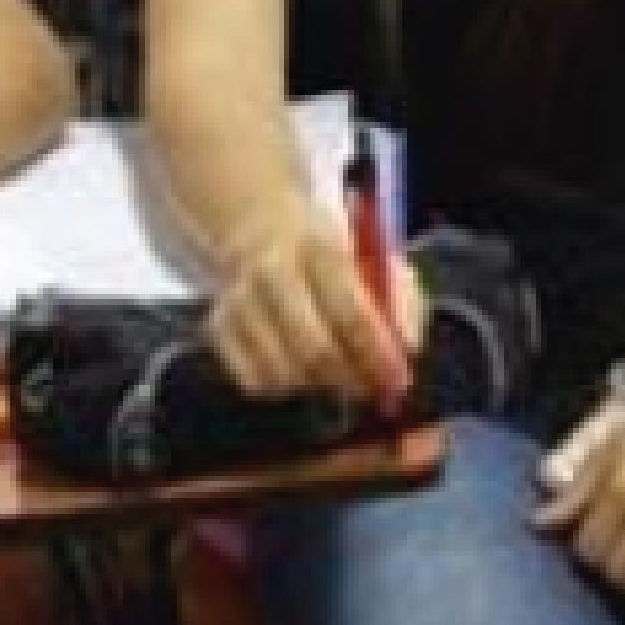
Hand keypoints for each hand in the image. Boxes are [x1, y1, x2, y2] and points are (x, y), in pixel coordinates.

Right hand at [198, 206, 409, 407]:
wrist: (262, 233)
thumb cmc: (334, 255)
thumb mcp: (378, 260)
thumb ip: (401, 302)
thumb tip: (407, 350)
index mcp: (320, 249)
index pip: (351, 313)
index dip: (377, 355)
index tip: (398, 381)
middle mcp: (273, 273)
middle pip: (313, 349)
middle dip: (350, 380)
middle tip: (372, 391)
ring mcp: (239, 302)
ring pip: (283, 373)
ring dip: (320, 388)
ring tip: (340, 379)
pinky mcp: (218, 328)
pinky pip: (254, 382)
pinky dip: (285, 389)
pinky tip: (302, 374)